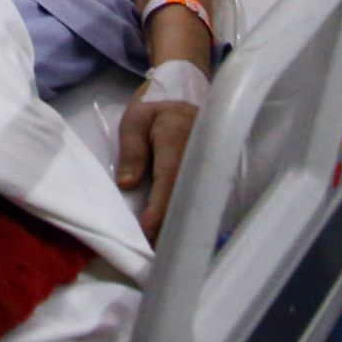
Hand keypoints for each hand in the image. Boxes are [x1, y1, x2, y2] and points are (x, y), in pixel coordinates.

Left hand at [116, 79, 201, 241]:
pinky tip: (183, 233)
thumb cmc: (155, 106)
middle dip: (174, 226)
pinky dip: (194, 215)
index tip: (148, 231)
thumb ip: (132, 152)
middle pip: (187, 198)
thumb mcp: (134, 121)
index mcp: (178, 140)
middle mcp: (200, 154)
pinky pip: (205, 196)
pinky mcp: (214, 170)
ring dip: (185, 224)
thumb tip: (128, 185)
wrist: (184, 89)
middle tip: (157, 252)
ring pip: (199, 200)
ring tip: (169, 249)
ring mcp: (211, 163)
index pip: (169, 181)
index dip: (159, 209)